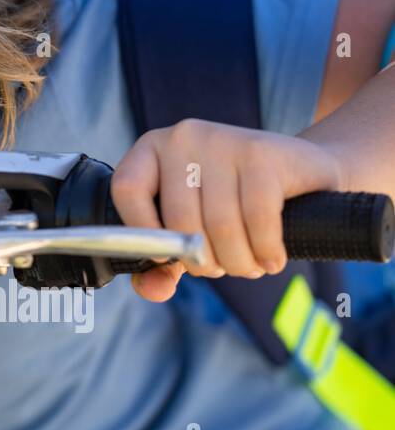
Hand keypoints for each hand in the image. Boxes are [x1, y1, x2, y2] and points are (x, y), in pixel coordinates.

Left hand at [110, 119, 348, 302]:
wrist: (302, 169)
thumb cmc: (234, 202)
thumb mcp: (193, 229)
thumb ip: (164, 265)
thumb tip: (151, 291)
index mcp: (152, 149)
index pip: (127, 190)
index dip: (145, 233)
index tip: (169, 257)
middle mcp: (183, 137)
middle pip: (180, 219)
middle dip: (204, 261)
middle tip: (223, 268)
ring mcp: (224, 141)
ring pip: (220, 224)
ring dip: (238, 262)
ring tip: (249, 266)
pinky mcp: (264, 154)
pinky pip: (258, 217)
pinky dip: (265, 250)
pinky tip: (271, 259)